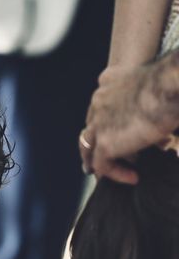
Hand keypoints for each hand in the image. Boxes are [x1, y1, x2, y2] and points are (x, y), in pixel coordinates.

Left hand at [81, 61, 178, 183]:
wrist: (167, 84)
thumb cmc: (170, 81)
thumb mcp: (156, 85)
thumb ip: (152, 99)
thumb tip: (162, 128)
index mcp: (109, 83)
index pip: (100, 106)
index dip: (105, 122)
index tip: (112, 134)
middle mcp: (99, 101)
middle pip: (90, 126)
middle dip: (93, 143)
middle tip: (97, 159)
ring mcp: (99, 122)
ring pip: (89, 147)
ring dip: (98, 161)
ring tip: (107, 173)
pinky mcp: (106, 142)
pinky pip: (102, 164)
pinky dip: (115, 173)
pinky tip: (133, 177)